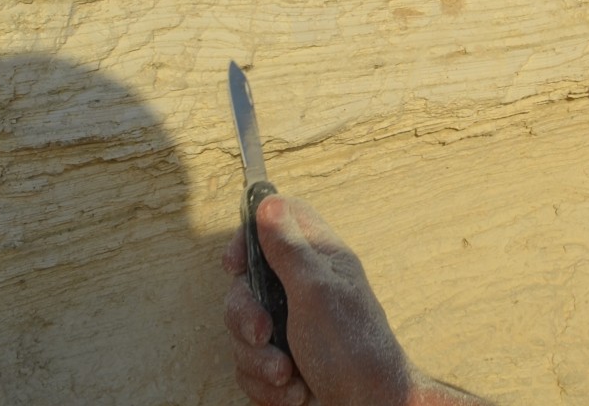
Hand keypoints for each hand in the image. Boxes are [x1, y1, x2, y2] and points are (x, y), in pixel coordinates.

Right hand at [222, 195, 487, 405]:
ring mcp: (291, 326)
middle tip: (266, 334)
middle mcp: (302, 288)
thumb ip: (288, 248)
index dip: (248, 237)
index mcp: (318, 259)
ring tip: (289, 374)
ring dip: (260, 361)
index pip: (276, 222)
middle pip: (245, 285)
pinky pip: (248, 368)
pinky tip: (294, 391)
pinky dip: (266, 385)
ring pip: (242, 333)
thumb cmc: (353, 348)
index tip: (235, 264)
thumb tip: (267, 201)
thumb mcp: (316, 290)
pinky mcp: (282, 361)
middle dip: (247, 318)